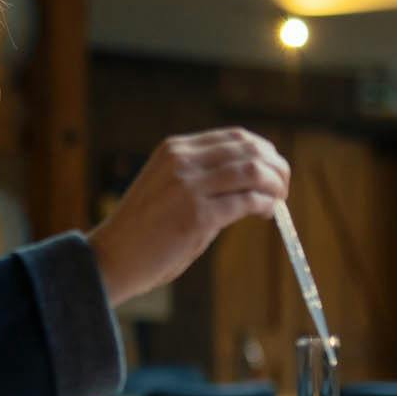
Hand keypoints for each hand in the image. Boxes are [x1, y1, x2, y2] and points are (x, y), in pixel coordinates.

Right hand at [84, 128, 289, 306]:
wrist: (113, 257)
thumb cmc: (142, 230)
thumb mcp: (167, 187)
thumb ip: (202, 177)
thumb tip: (251, 179)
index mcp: (174, 150)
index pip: (234, 137)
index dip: (262, 151)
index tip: (272, 169)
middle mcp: (181, 161)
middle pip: (249, 150)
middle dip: (275, 167)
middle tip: (282, 187)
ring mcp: (189, 186)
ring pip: (253, 172)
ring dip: (275, 185)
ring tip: (278, 200)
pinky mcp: (198, 215)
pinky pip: (247, 202)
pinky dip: (265, 205)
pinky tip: (267, 213)